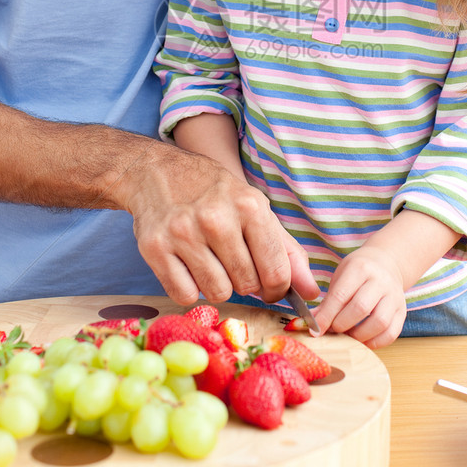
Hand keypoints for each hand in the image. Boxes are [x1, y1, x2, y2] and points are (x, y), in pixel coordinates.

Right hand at [128, 143, 318, 306]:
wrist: (156, 171)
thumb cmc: (213, 192)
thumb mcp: (254, 208)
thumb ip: (286, 251)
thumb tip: (312, 292)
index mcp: (249, 206)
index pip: (276, 272)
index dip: (278, 289)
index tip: (271, 288)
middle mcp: (216, 218)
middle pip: (246, 285)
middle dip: (245, 282)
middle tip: (233, 263)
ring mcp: (183, 233)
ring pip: (217, 293)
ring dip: (217, 285)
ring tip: (210, 260)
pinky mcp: (154, 248)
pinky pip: (184, 295)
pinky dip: (189, 288)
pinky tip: (188, 265)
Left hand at [311, 247, 406, 347]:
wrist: (386, 263)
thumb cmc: (357, 272)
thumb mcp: (340, 277)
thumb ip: (327, 300)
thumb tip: (311, 323)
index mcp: (360, 268)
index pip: (341, 295)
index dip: (327, 316)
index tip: (316, 330)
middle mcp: (380, 281)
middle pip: (361, 308)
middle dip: (342, 325)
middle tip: (332, 330)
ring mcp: (394, 296)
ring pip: (379, 322)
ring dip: (359, 335)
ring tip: (347, 335)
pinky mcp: (402, 311)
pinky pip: (391, 333)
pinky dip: (375, 342)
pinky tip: (363, 340)